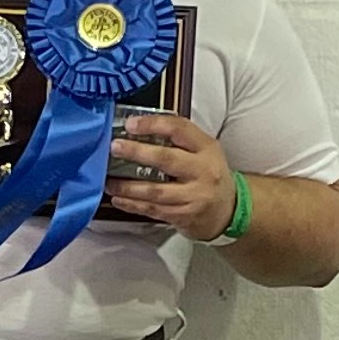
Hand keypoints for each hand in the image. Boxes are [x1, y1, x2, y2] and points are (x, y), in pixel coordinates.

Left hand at [102, 113, 236, 243]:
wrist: (229, 210)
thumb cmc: (209, 174)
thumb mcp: (204, 150)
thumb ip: (179, 139)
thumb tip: (139, 126)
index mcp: (207, 148)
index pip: (180, 129)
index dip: (153, 124)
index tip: (131, 124)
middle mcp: (202, 171)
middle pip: (166, 159)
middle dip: (137, 152)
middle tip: (115, 148)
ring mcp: (194, 196)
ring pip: (156, 190)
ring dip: (128, 186)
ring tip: (109, 181)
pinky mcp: (184, 215)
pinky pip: (154, 209)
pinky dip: (133, 205)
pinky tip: (118, 199)